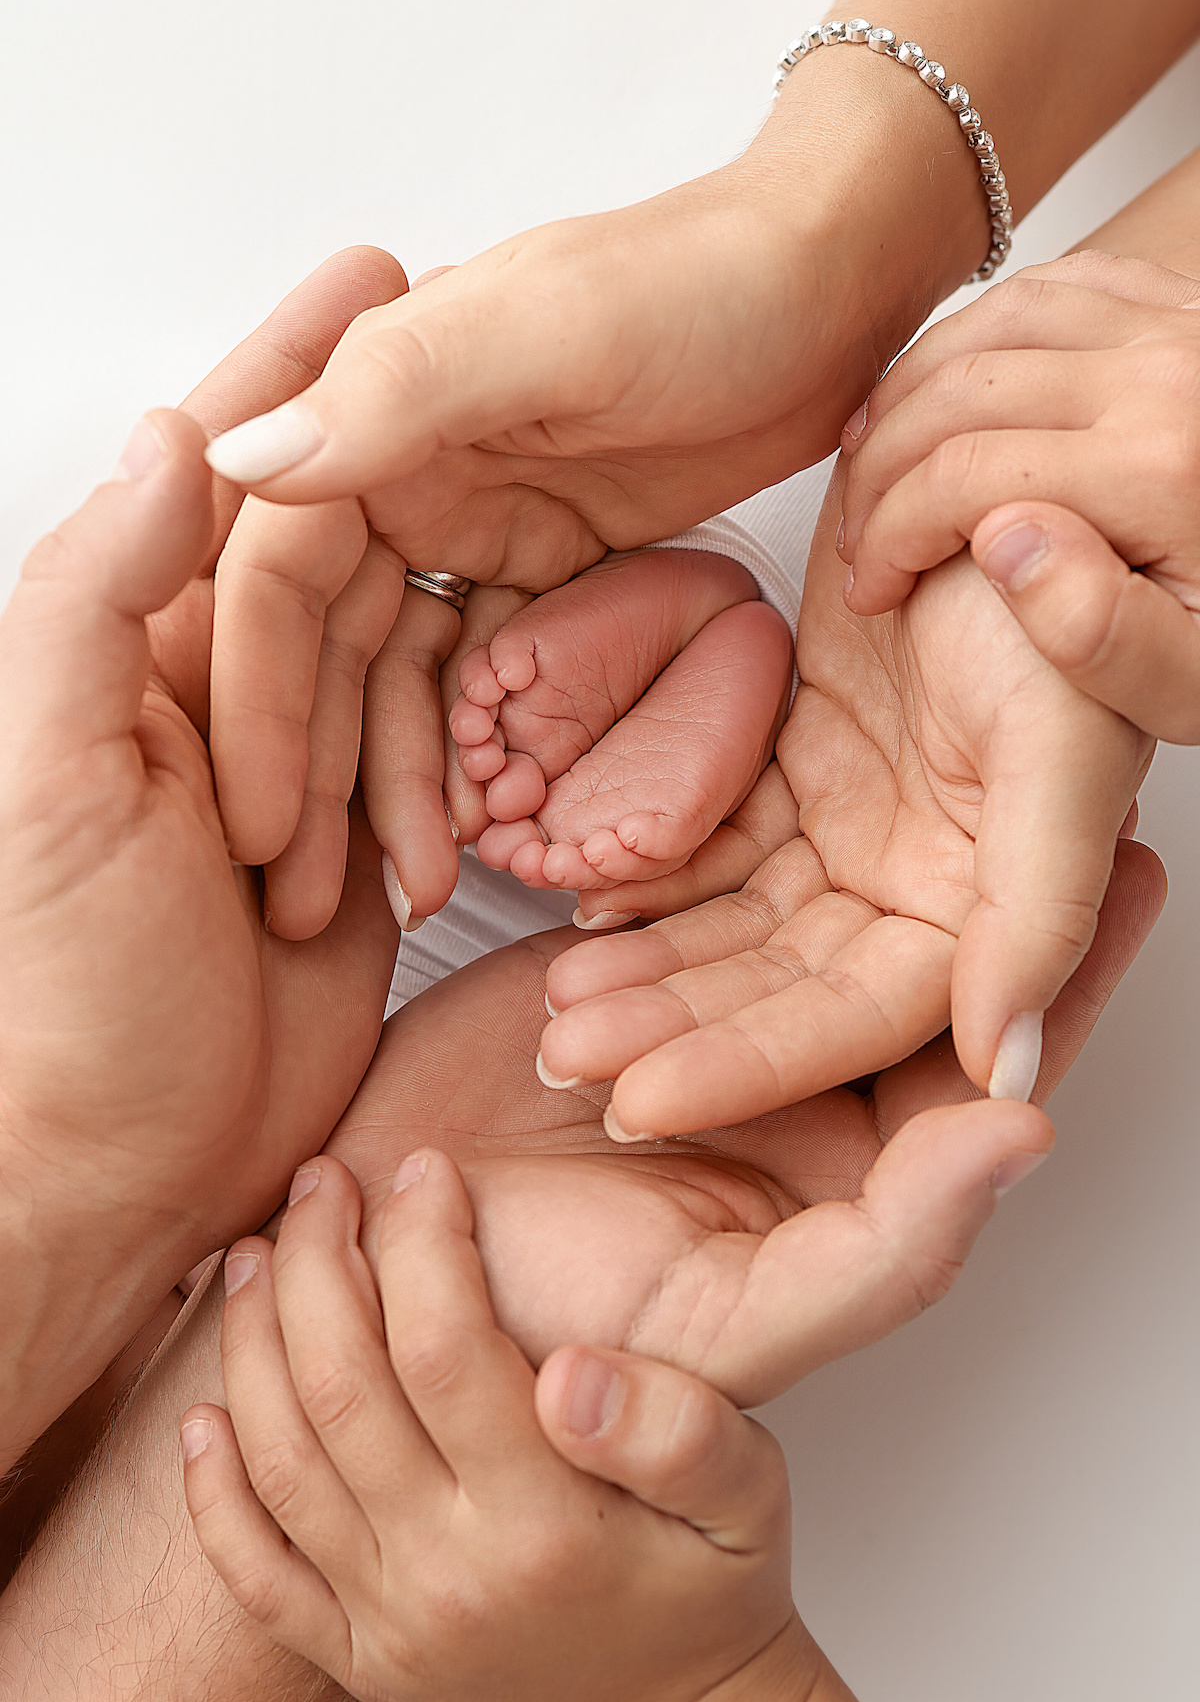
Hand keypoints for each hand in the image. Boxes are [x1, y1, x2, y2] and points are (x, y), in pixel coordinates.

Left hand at [0, 252, 406, 1470]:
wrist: (125, 1167)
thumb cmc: (63, 986)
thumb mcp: (51, 779)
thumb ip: (97, 601)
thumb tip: (176, 445)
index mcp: (134, 653)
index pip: (227, 480)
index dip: (292, 368)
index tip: (375, 272)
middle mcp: (219, 694)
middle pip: (326, 541)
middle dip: (401, 448)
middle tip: (492, 358)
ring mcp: (296, 769)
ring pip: (396, 654)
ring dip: (444, 632)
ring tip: (531, 543)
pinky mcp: (357, 850)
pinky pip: (431, 766)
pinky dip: (458, 762)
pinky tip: (495, 737)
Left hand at [181, 1153, 843, 1701]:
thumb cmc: (711, 1591)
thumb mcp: (748, 1501)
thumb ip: (678, 1431)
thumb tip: (574, 1369)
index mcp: (543, 1526)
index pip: (445, 1348)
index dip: (421, 1240)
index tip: (424, 1168)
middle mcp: (447, 1576)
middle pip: (341, 1389)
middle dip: (316, 1262)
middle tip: (320, 1181)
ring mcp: (388, 1623)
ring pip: (283, 1462)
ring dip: (253, 1344)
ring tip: (253, 1253)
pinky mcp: (355, 1656)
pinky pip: (254, 1574)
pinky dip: (213, 1492)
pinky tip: (202, 1415)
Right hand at [194, 59, 979, 933]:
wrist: (829, 284)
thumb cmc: (701, 282)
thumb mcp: (548, 329)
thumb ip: (396, 395)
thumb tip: (239, 461)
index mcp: (373, 411)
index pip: (277, 576)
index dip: (259, 703)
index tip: (265, 822)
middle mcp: (402, 471)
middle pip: (325, 645)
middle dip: (314, 771)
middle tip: (310, 893)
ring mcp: (473, 521)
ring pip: (401, 677)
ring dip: (396, 780)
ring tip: (411, 887)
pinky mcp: (543, 559)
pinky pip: (486, 678)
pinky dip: (473, 750)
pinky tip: (476, 824)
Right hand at [313, 829, 1159, 1409]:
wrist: (365, 1265)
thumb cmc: (543, 1327)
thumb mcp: (735, 1319)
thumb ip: (894, 1246)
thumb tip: (1026, 1132)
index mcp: (848, 1181)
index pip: (984, 1065)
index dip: (1066, 978)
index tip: (1136, 872)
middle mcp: (792, 1104)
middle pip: (909, 971)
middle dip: (985, 875)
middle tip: (1064, 766)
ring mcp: (711, 1037)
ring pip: (808, 917)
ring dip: (870, 830)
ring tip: (940, 734)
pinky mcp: (627, 982)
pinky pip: (703, 895)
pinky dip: (737, 831)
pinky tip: (789, 757)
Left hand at [538, 477, 1151, 1124]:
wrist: (997, 480)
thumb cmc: (1048, 597)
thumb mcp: (1057, 750)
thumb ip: (1035, 913)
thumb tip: (1001, 1069)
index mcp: (984, 907)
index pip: (851, 1022)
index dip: (747, 1069)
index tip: (638, 1105)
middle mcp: (913, 884)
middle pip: (775, 986)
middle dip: (671, 1027)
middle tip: (568, 1057)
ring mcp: (849, 828)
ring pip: (730, 921)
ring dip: (648, 960)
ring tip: (558, 1002)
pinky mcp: (796, 768)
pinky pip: (709, 839)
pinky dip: (650, 869)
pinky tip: (583, 894)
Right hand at [838, 252, 1199, 740]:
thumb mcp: (1196, 689)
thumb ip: (1100, 636)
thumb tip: (1003, 542)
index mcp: (1159, 469)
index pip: (958, 477)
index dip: (886, 536)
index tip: (870, 586)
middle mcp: (1166, 376)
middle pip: (956, 390)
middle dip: (880, 468)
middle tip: (861, 533)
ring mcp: (1177, 326)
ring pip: (992, 321)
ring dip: (913, 388)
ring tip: (877, 457)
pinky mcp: (1184, 308)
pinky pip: (1056, 283)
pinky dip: (983, 328)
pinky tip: (953, 388)